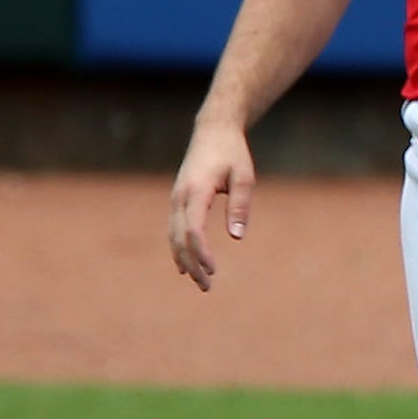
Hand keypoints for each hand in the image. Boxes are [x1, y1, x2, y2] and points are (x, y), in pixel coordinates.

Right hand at [169, 118, 255, 290]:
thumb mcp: (244, 177)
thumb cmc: (232, 153)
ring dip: (184, 260)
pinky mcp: (178, 200)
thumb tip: (237, 236)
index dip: (201, 253)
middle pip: (179, 239)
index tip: (214, 270)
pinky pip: (173, 229)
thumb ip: (240, 206)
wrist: (213, 131)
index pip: (193, 230)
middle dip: (192, 264)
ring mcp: (175, 198)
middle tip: (207, 287)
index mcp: (196, 191)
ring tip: (201, 281)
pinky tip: (186, 265)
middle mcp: (180, 196)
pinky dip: (178, 248)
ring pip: (173, 236)